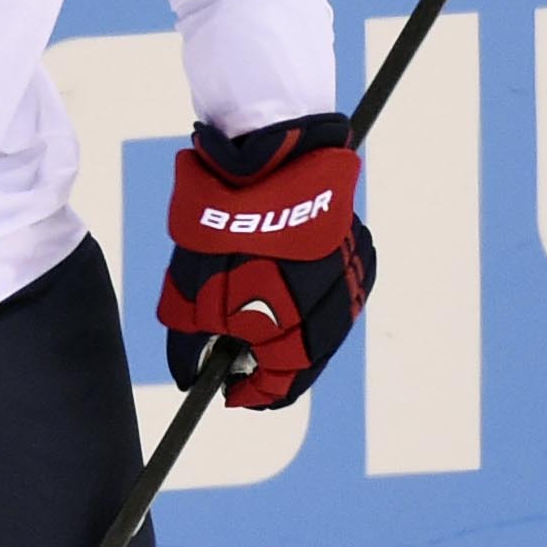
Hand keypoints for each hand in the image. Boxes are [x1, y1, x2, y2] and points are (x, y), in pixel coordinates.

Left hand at [154, 111, 377, 409]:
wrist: (266, 151)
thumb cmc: (220, 224)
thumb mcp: (187, 287)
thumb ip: (188, 340)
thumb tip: (190, 375)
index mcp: (290, 324)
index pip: (280, 382)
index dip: (253, 394)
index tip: (232, 395)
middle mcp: (331, 308)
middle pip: (309, 361)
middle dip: (276, 369)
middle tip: (245, 368)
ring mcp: (350, 276)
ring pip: (329, 328)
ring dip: (298, 335)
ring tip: (264, 328)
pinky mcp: (358, 247)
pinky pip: (343, 290)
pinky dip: (318, 301)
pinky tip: (292, 292)